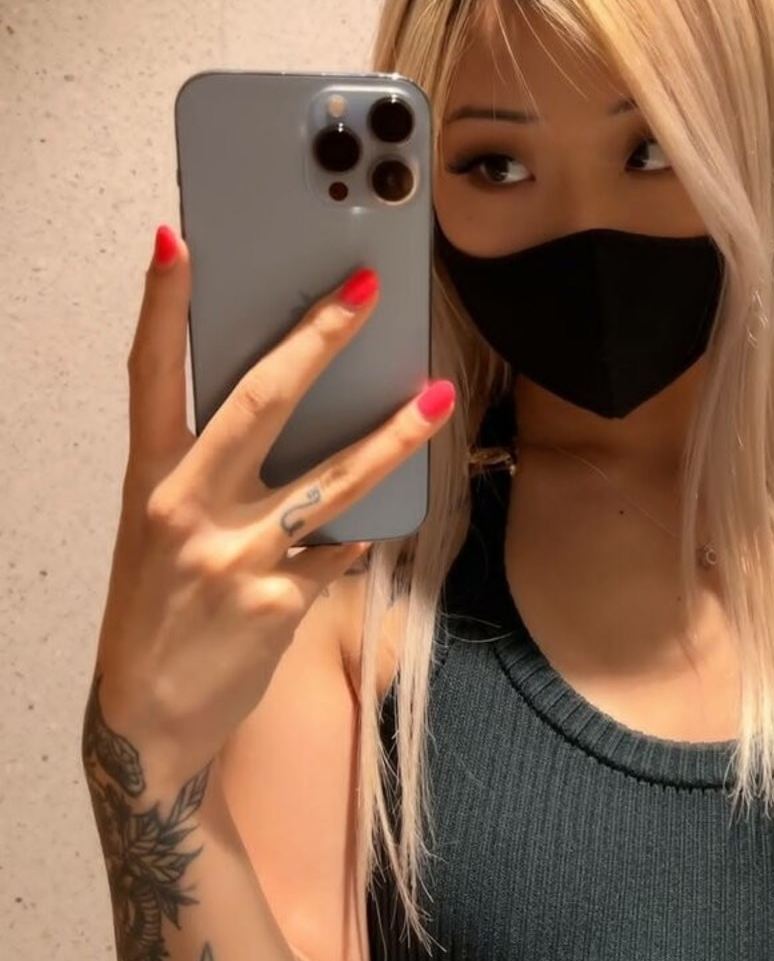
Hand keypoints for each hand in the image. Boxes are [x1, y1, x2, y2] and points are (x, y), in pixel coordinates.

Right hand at [87, 224, 454, 781]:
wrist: (151, 719)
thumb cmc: (157, 609)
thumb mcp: (161, 529)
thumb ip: (210, 471)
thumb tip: (282, 411)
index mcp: (150, 480)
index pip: (150, 375)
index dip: (161, 306)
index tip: (177, 241)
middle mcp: (187, 509)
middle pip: (260, 404)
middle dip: (316, 339)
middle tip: (363, 289)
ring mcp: (236, 557)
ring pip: (332, 480)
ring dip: (392, 436)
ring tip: (437, 398)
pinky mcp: (280, 602)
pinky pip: (342, 550)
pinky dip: (362, 532)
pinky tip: (377, 522)